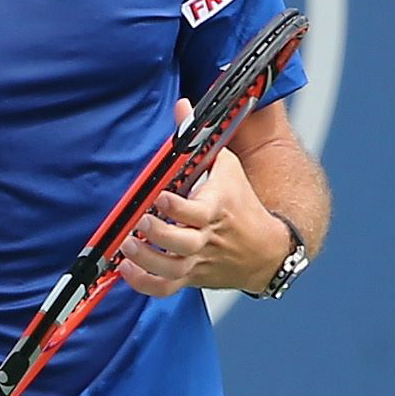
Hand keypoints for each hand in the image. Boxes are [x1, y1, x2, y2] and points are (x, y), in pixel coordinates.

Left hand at [116, 100, 290, 297]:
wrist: (267, 249)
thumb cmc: (242, 203)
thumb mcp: (226, 166)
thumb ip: (198, 138)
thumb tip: (181, 106)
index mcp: (216, 209)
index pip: (194, 211)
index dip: (174, 206)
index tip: (160, 197)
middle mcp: (206, 239)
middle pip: (180, 244)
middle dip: (156, 235)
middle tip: (140, 223)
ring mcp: (198, 261)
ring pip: (170, 270)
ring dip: (145, 261)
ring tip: (128, 247)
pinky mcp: (191, 278)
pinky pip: (165, 289)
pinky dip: (144, 284)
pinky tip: (127, 270)